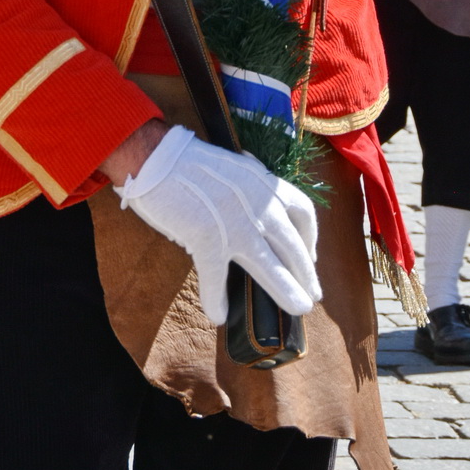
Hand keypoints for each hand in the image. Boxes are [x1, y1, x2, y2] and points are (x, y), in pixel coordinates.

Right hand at [116, 125, 320, 321]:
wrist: (157, 156)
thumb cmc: (189, 162)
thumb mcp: (234, 170)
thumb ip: (250, 192)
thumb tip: (255, 219)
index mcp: (264, 183)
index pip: (302, 212)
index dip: (310, 238)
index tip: (311, 255)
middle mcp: (258, 204)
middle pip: (293, 246)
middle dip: (306, 273)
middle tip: (312, 294)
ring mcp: (235, 223)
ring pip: (271, 266)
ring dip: (286, 290)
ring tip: (298, 308)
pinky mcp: (208, 238)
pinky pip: (215, 277)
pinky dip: (215, 298)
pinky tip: (217, 314)